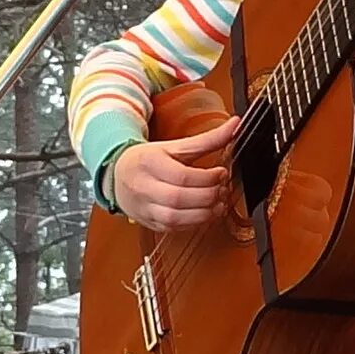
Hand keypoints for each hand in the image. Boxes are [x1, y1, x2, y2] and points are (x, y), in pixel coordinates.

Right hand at [111, 117, 238, 230]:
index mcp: (148, 162)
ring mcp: (144, 208)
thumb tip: (235, 125)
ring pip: (175, 218)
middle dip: (208, 196)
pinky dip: (195, 223)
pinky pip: (174, 228)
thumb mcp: (175, 146)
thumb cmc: (147, 160)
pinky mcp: (150, 223)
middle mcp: (143, 187)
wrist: (118, 176)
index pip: (181, 175)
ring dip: (204, 214)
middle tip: (223, 190)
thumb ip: (207, 139)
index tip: (222, 173)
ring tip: (218, 204)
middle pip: (178, 198)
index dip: (207, 178)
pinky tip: (205, 213)